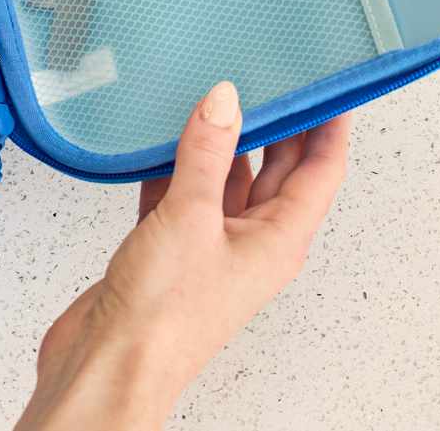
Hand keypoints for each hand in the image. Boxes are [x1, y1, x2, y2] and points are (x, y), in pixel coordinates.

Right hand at [17, 82, 350, 430]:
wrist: (110, 362)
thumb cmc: (164, 316)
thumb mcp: (191, 216)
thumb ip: (207, 153)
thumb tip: (226, 100)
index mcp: (278, 240)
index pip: (320, 171)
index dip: (329, 126)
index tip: (330, 84)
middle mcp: (250, 243)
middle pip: (275, 172)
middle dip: (275, 125)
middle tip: (268, 77)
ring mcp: (209, 247)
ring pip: (224, 180)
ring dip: (219, 143)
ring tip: (211, 95)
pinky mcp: (168, 250)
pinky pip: (180, 195)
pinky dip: (172, 167)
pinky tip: (160, 140)